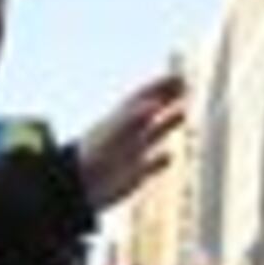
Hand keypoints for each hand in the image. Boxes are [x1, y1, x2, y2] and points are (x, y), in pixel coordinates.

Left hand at [74, 73, 188, 214]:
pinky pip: (150, 164)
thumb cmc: (93, 158)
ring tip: (183, 112)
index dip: (160, 85)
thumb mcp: (113, 134)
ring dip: (168, 122)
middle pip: (151, 110)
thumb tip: (154, 103)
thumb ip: (133, 118)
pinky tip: (169, 157)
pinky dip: (161, 160)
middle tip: (184, 84)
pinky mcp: (133, 174)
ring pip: (153, 133)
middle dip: (167, 97)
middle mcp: (128, 134)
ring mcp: (131, 153)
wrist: (79, 187)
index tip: (178, 77)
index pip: (143, 96)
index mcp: (121, 120)